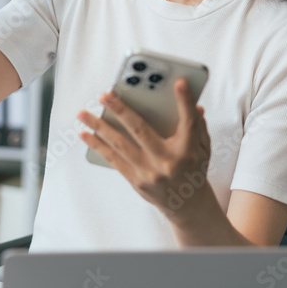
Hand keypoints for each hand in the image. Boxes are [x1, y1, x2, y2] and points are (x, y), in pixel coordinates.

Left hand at [77, 79, 211, 218]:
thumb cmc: (193, 169)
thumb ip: (198, 125)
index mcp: (188, 150)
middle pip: (141, 130)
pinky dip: (98, 146)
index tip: (179, 82)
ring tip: (83, 113)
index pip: (189, 122)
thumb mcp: (203, 147)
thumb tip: (192, 103)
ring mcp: (149, 172)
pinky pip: (113, 159)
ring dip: (99, 127)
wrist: (186, 204)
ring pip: (120, 145)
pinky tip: (85, 134)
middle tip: (104, 95)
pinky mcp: (136, 181)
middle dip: (120, 110)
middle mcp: (167, 162)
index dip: (185, 101)